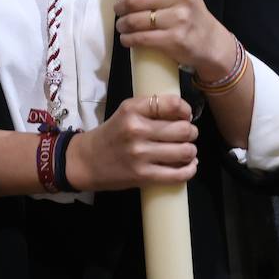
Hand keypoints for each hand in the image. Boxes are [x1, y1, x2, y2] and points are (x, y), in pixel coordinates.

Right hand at [66, 94, 198, 190]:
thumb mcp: (126, 112)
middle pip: (183, 129)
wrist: (87, 161)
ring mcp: (140, 154)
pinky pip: (178, 174)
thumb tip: (185, 115)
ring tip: (186, 150)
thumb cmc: (111, 134)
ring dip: (191, 151)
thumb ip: (151, 109)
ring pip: (184, 151)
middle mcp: (137, 130)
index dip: (186, 110)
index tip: (185, 115)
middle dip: (191, 132)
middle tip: (187, 134)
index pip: (172, 103)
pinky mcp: (143, 176)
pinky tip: (189, 166)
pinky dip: (189, 170)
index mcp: (133, 110)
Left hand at [113, 0, 235, 81]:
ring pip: (136, 19)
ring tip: (122, 25)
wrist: (209, 41)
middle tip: (119, 10)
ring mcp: (180, 17)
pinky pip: (142, 38)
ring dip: (122, 23)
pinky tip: (126, 38)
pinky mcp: (176, 38)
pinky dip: (128, 39)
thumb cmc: (187, 11)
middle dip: (121, 5)